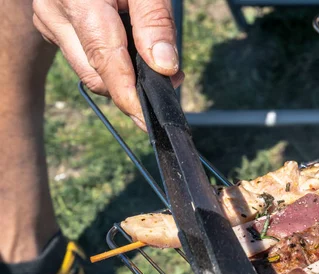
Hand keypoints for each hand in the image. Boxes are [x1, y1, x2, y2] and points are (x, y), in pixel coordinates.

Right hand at [33, 0, 184, 129]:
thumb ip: (154, 22)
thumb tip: (165, 68)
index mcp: (78, 1)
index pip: (105, 61)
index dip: (129, 96)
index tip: (149, 119)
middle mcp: (54, 14)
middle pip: (97, 74)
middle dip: (134, 89)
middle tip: (172, 82)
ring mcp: (49, 21)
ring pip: (90, 70)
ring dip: (125, 78)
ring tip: (160, 66)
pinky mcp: (53, 26)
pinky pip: (85, 56)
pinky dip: (112, 63)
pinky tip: (136, 54)